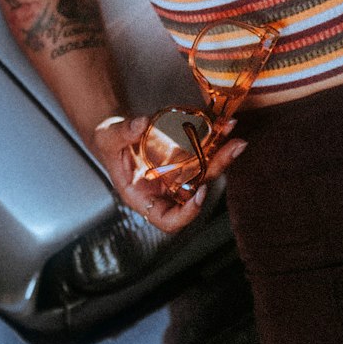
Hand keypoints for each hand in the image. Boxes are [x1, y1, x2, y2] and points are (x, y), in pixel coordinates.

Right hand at [92, 116, 246, 234]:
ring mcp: (178, 173)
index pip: (168, 220)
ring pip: (205, 170)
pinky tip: (224, 124)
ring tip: (235, 137)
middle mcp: (165, 189)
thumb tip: (141, 123)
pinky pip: (204, 150)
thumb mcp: (107, 138)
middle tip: (232, 149)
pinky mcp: (185, 155)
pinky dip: (215, 138)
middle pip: (196, 190)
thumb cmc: (109, 143)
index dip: (188, 213)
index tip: (200, 192)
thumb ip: (123, 132)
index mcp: (143, 197)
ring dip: (223, 154)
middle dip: (216, 169)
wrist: (118, 132)